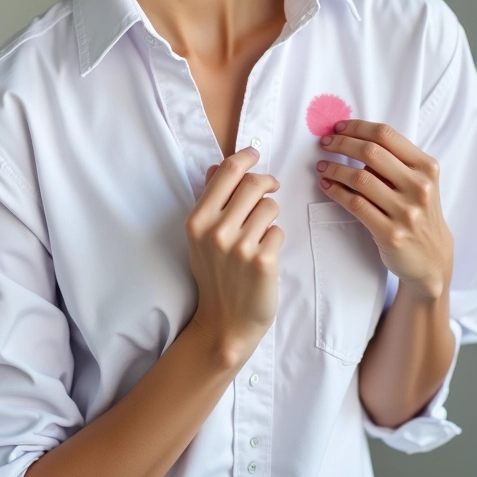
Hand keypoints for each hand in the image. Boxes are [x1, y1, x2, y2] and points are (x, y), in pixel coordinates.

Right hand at [184, 148, 283, 367]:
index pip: (226, 172)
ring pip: (270, 206)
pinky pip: (279, 231)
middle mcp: (216, 231)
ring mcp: (240, 246)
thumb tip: (218, 167)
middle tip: (270, 188)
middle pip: (253, 184)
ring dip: (271, 215)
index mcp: (197, 220)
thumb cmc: (214, 275)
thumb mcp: (200, 237)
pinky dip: (275, 238)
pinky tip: (264, 253)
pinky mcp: (263, 261)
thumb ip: (209, 201)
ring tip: (261, 232)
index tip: (255, 154)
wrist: (224, 322)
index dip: (245, 157)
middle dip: (266, 183)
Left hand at [316, 119, 452, 299]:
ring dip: (334, 168)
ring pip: (359, 178)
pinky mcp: (390, 233)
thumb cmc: (419, 213)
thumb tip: (353, 137)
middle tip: (325, 143)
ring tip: (322, 166)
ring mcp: (405, 211)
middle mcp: (419, 187)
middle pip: (371, 152)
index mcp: (426, 167)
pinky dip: (336, 191)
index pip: (386, 135)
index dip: (357, 127)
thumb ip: (395, 161)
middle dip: (342, 143)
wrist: (432, 258)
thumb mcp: (419, 182)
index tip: (338, 127)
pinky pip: (355, 204)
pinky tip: (326, 185)